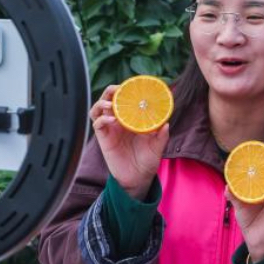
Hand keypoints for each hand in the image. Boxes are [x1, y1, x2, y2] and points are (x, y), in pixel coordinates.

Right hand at [90, 85, 169, 199]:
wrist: (138, 179)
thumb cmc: (147, 161)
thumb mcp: (158, 147)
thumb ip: (161, 136)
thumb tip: (166, 123)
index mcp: (131, 119)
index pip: (125, 98)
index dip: (126, 89)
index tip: (132, 84)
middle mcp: (118, 121)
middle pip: (108, 99)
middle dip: (111, 91)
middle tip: (118, 89)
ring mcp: (110, 129)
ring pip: (98, 109)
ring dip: (102, 102)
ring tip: (111, 104)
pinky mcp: (104, 139)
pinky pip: (97, 124)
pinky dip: (101, 119)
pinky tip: (111, 119)